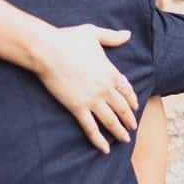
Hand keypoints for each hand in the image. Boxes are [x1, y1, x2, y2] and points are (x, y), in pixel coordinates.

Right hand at [30, 24, 137, 152]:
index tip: (135, 108)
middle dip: (129, 120)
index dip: (132, 100)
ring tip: (124, 140)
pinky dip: (99, 139)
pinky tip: (104, 149)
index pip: (127, 90)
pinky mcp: (77, 108)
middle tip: (133, 129)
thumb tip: (128, 34)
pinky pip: (91, 128)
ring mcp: (92, 100)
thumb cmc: (68, 39)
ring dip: (119, 132)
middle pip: (122, 108)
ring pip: (111, 120)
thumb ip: (112, 37)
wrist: (48, 50)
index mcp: (111, 72)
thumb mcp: (94, 34)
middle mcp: (105, 88)